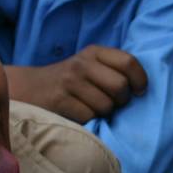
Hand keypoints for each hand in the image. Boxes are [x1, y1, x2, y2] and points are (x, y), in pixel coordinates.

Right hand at [7, 46, 147, 122]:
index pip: (129, 62)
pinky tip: (78, 113)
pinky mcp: (59, 101)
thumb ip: (113, 69)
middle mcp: (82, 64)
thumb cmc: (70, 81)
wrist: (30, 88)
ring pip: (105, 106)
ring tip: (91, 107)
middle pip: (120, 86)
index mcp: (94, 52)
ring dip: (103, 113)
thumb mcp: (89, 65)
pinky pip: (89, 117)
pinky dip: (88, 120)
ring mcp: (69, 82)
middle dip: (121, 101)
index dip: (140, 80)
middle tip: (112, 103)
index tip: (138, 92)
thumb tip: (141, 90)